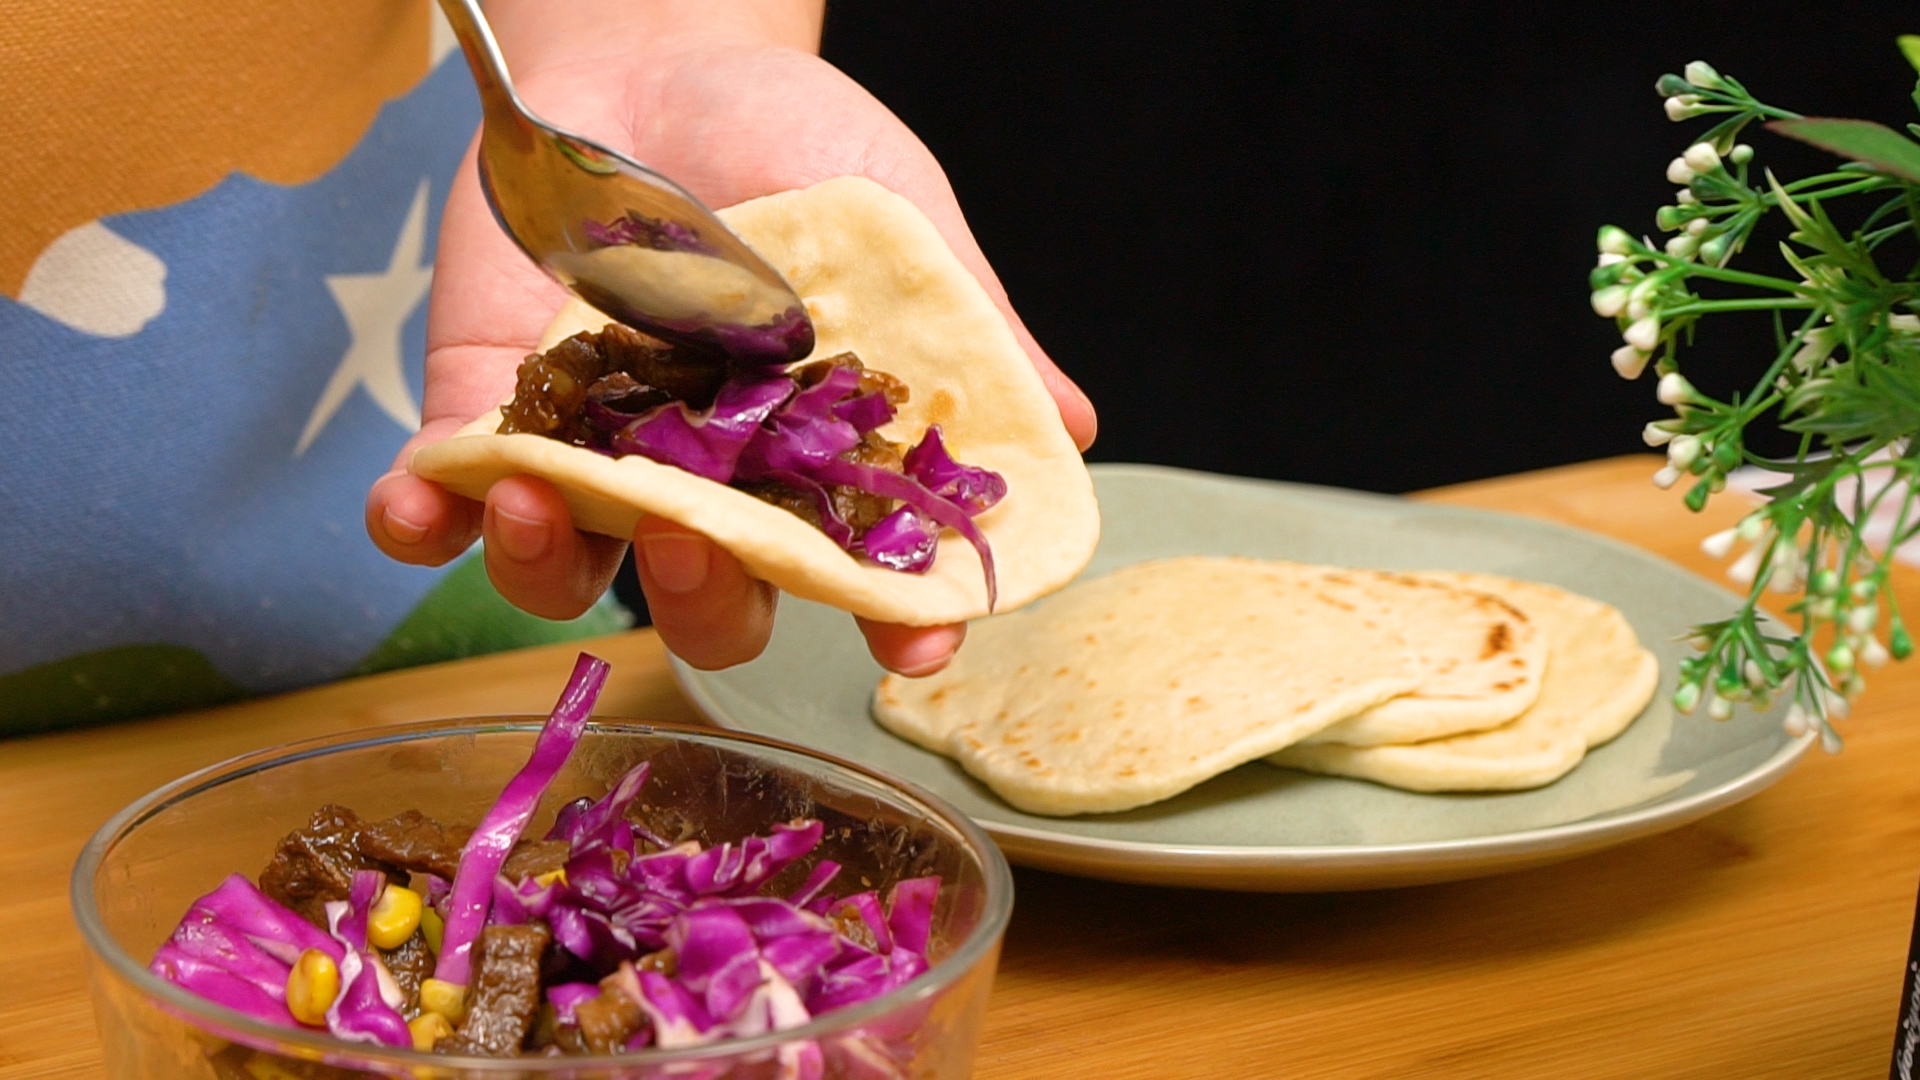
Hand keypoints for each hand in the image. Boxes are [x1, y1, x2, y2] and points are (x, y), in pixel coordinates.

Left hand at [366, 1, 1094, 675]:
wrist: (650, 47)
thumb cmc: (792, 134)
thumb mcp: (902, 221)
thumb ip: (972, 328)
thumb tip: (1074, 432)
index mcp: (814, 459)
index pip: (858, 568)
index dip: (889, 614)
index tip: (913, 636)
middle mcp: (707, 482)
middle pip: (708, 601)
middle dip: (702, 601)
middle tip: (697, 551)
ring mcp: (595, 455)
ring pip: (572, 572)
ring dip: (549, 570)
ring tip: (537, 507)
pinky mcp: (489, 408)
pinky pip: (445, 498)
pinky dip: (421, 517)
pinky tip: (413, 504)